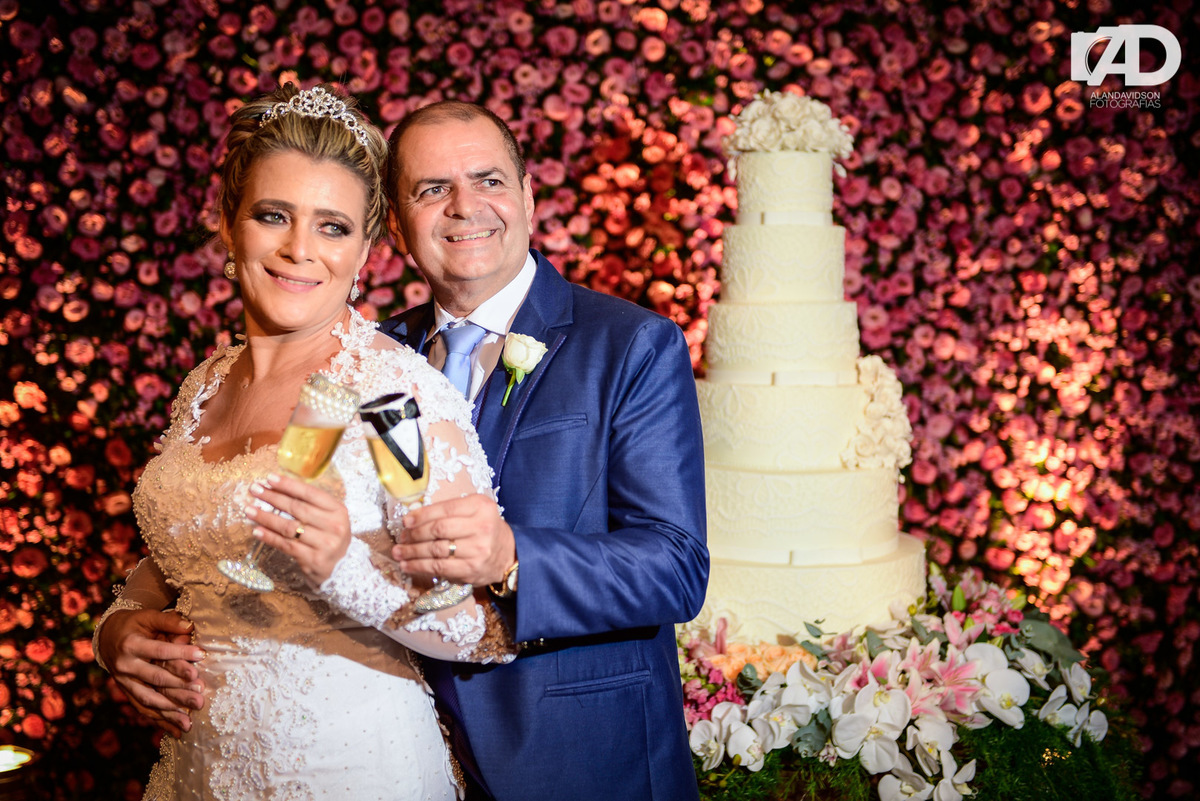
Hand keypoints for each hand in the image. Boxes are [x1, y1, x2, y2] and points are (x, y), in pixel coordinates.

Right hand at [97, 608, 205, 738]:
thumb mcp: (148, 616)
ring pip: (148, 700)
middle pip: (155, 679)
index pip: (160, 651)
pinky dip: (160, 721)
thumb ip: (168, 620)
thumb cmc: (134, 624)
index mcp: (131, 644)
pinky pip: (143, 709)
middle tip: (200, 694)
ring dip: (170, 711)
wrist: (107, 637)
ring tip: (190, 721)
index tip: (202, 655)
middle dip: (179, 688)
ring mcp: (124, 682)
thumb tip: (191, 626)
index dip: (181, 653)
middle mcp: (125, 666)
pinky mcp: (126, 693)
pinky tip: (176, 731)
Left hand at [246, 472, 351, 585]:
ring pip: (289, 527)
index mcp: (338, 510)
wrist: (343, 567)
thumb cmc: (330, 536)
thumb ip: (310, 504)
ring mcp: (324, 544)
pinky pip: (286, 545)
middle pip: (297, 508)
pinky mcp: (313, 559)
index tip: (269, 478)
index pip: (310, 493)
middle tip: (255, 490)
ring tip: (249, 510)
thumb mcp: (328, 517)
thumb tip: (277, 489)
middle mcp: (334, 526)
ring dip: (266, 517)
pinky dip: (270, 537)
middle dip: (273, 498)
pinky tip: (257, 531)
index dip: (288, 485)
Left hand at [393, 494, 514, 585]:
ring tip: (399, 552)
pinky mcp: (471, 570)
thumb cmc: (485, 528)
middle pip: (439, 530)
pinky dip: (420, 567)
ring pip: (436, 551)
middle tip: (402, 537)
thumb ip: (450, 511)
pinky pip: (440, 568)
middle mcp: (481, 527)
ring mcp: (477, 550)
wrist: (509, 553)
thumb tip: (414, 518)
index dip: (421, 515)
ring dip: (413, 552)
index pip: (445, 510)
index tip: (406, 521)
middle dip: (415, 534)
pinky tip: (408, 566)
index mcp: (481, 507)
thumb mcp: (475, 510)